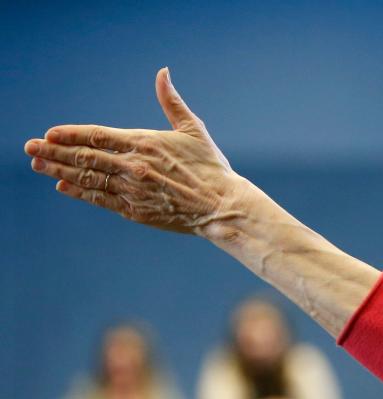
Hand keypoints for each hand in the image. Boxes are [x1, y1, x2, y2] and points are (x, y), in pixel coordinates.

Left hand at [24, 68, 246, 234]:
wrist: (221, 205)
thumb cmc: (211, 167)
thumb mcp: (193, 129)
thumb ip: (171, 102)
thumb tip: (163, 73)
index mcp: (145, 143)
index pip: (97, 135)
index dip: (71, 134)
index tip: (50, 133)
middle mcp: (134, 166)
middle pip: (85, 157)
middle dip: (55, 151)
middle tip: (30, 147)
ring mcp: (132, 190)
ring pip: (88, 178)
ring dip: (60, 170)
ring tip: (38, 164)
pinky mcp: (136, 211)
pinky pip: (101, 199)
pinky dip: (80, 192)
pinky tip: (63, 185)